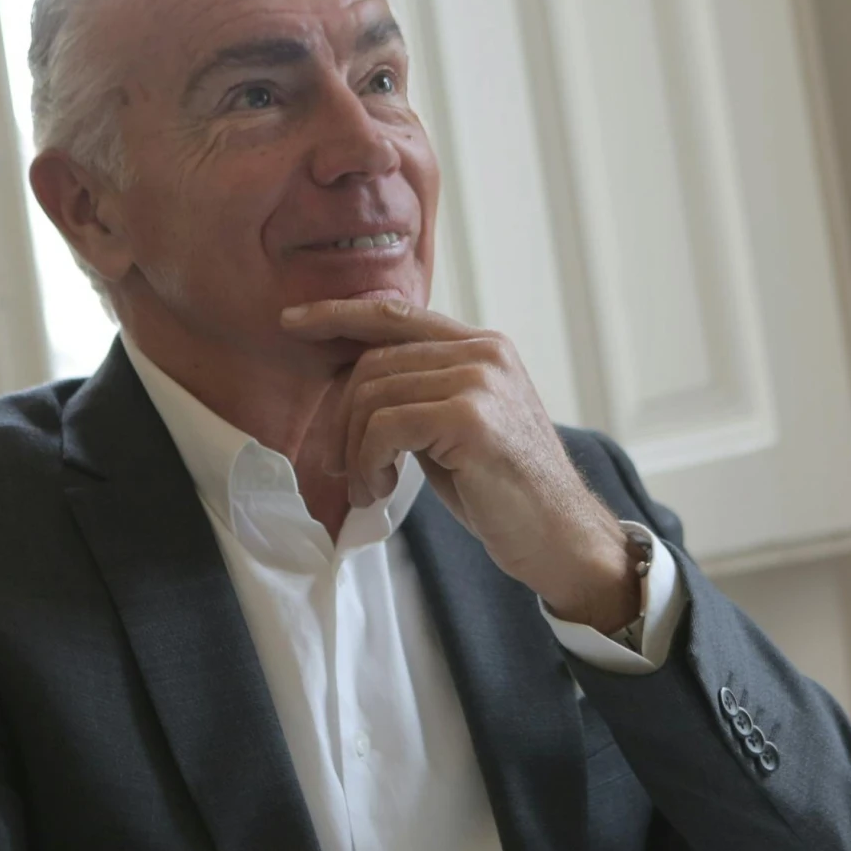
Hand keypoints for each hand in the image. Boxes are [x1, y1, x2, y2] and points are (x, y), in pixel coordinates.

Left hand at [281, 300, 640, 631]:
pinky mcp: (470, 417)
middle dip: (342, 418)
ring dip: (355, 451)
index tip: (291, 322)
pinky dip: (368, 463)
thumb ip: (416, 396)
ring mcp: (479, 380)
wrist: (558, 536)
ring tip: (370, 488)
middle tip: (345, 469)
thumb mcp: (454, 429)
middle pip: (373, 362)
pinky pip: (383, 427)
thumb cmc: (503, 491)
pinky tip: (381, 490)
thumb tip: (346, 391)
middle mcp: (483, 352)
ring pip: (372, 395)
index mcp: (482, 346)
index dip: (338, 315)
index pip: (396, 314)